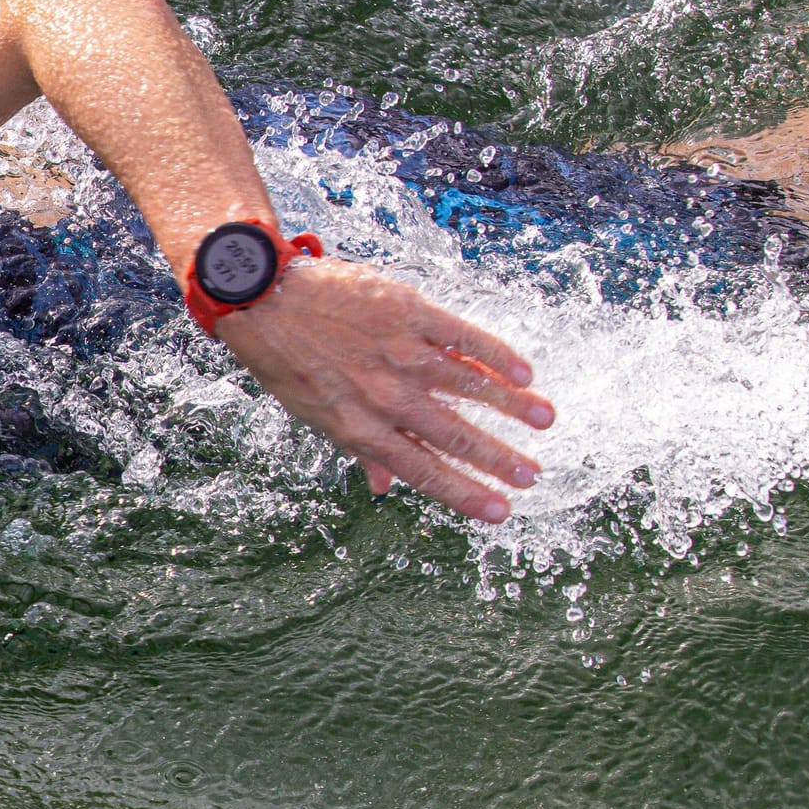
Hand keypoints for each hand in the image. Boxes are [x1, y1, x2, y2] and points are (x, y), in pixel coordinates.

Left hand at [212, 259, 553, 522]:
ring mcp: (399, 352)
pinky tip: (523, 371)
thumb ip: (357, 449)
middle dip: (498, 459)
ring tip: (544, 420)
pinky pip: (461, 337)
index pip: (424, 471)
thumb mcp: (313, 413)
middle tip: (533, 476)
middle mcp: (384, 396)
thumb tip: (383, 488)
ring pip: (467, 386)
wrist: (264, 297)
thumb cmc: (286, 358)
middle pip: (453, 435)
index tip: (501, 511)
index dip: (465, 493)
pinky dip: (494, 354)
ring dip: (511, 405)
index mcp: (361, 427)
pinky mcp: (407, 312)